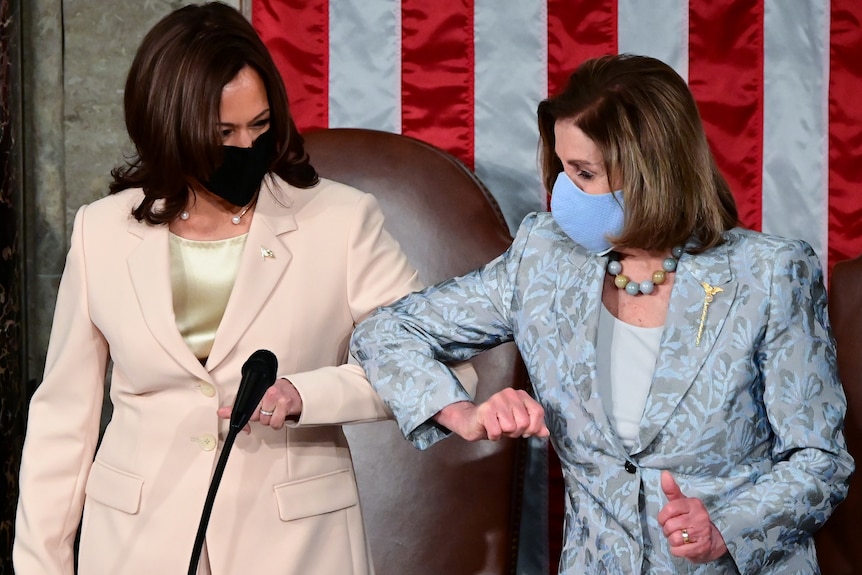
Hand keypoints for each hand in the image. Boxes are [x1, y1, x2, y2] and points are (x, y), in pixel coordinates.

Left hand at [217, 378, 302, 430]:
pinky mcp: (285, 405)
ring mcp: (276, 397)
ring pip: (264, 421)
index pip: (243, 404)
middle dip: (259, 416)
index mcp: (258, 388)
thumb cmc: (276, 394)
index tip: (244, 426)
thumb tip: (221, 413)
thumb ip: (239, 406)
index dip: (243, 416)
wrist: (296, 392)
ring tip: (274, 411)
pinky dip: (277, 424)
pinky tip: (279, 415)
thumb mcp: (256, 397)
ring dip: (269, 420)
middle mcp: (267, 391)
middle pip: (253, 415)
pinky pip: (275, 424)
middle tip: (266, 410)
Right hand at [433, 388, 548, 440]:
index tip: (525, 431)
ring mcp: (496, 400)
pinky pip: (497, 432)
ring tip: (498, 427)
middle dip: (516, 432)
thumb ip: (534, 427)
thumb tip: (546, 433)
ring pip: (511, 428)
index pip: (538, 412)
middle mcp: (509, 393)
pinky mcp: (485, 410)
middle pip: (524, 422)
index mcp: (521, 395)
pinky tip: (489, 429)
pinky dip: (494, 436)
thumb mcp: (519, 423)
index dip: (534, 427)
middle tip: (506, 428)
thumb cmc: (498, 422)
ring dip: (504, 433)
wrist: (473, 422)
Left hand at [657, 470, 727, 562]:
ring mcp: (702, 533)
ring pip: (673, 539)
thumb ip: (672, 490)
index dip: (662, 517)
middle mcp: (700, 517)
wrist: (713, 540)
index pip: (670, 509)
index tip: (665, 519)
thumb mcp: (682, 503)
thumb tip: (664, 474)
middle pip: (669, 526)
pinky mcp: (701, 548)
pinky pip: (678, 551)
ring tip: (680, 538)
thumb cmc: (692, 519)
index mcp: (694, 504)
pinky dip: (677, 550)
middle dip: (667, 530)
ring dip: (673, 541)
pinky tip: (684, 546)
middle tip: (675, 530)